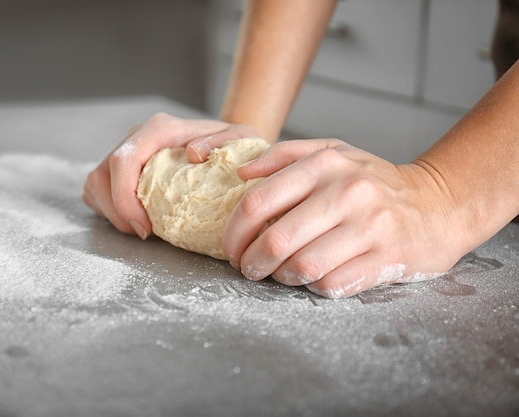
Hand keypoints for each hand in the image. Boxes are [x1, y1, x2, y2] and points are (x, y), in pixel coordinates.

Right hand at [82, 112, 260, 238]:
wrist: (227, 146)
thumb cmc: (234, 147)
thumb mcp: (241, 139)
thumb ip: (223, 141)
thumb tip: (193, 154)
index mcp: (159, 129)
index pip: (124, 160)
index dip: (125, 198)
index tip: (145, 228)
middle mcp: (137, 137)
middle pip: (102, 175)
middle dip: (117, 213)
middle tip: (145, 233)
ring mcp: (126, 151)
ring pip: (96, 184)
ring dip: (112, 213)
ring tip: (142, 228)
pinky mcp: (121, 168)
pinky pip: (98, 191)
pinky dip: (110, 211)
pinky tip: (135, 220)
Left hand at [222, 139, 467, 297]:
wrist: (437, 205)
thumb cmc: (373, 182)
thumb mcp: (332, 152)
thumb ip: (284, 156)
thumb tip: (241, 173)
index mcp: (325, 164)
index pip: (257, 202)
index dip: (233, 233)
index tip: (231, 249)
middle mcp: (348, 192)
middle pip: (275, 240)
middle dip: (251, 262)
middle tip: (248, 268)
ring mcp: (370, 227)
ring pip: (302, 267)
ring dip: (281, 277)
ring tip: (280, 274)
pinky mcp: (386, 258)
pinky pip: (332, 284)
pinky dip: (314, 286)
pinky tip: (314, 278)